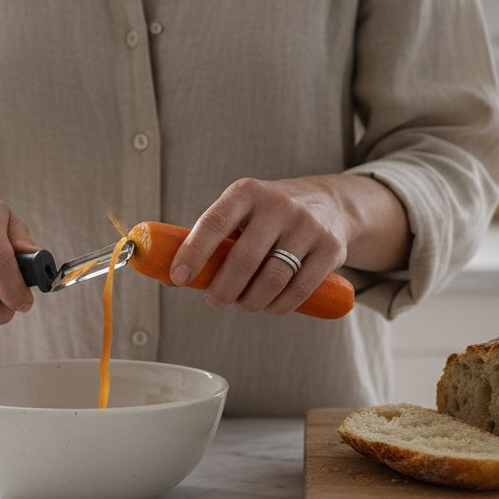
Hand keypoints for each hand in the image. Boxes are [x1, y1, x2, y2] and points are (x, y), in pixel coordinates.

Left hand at [169, 176, 354, 314]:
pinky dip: (280, 305)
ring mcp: (308, 225)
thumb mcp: (239, 215)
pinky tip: (269, 306)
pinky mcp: (331, 247)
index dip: (194, 252)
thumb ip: (207, 243)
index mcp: (246, 192)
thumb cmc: (267, 217)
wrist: (329, 203)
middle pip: (245, 258)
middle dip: (224, 288)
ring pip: (274, 277)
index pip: (215, 222)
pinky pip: (301, 288)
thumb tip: (167, 278)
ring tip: (243, 303)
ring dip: (252, 301)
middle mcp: (278, 205)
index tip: (179, 277)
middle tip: (214, 299)